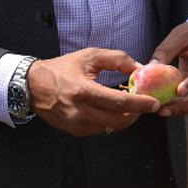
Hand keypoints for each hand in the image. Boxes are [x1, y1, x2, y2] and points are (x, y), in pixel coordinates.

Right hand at [27, 47, 158, 135]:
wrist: (34, 86)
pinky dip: (111, 121)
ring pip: (111, 128)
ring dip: (125, 118)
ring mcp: (77, 124)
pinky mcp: (75, 131)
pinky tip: (111, 109)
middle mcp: (80, 112)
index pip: (119, 102)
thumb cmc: (63, 68)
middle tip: (145, 104)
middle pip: (118, 121)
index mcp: (84, 91)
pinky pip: (100, 129)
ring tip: (128, 104)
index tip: (154, 103)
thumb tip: (139, 68)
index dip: (140, 104)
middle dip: (137, 114)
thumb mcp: (90, 56)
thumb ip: (117, 59)